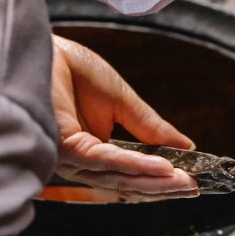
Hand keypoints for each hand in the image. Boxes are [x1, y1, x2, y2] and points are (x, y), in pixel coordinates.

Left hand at [51, 35, 197, 200]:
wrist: (39, 47)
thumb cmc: (70, 70)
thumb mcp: (121, 99)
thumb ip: (151, 127)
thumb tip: (185, 147)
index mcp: (93, 150)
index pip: (131, 173)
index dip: (162, 179)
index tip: (191, 179)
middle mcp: (81, 161)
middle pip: (127, 183)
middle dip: (164, 187)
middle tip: (195, 189)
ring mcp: (71, 158)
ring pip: (119, 178)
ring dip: (155, 181)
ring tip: (185, 182)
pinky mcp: (65, 149)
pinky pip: (106, 161)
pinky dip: (136, 165)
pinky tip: (162, 167)